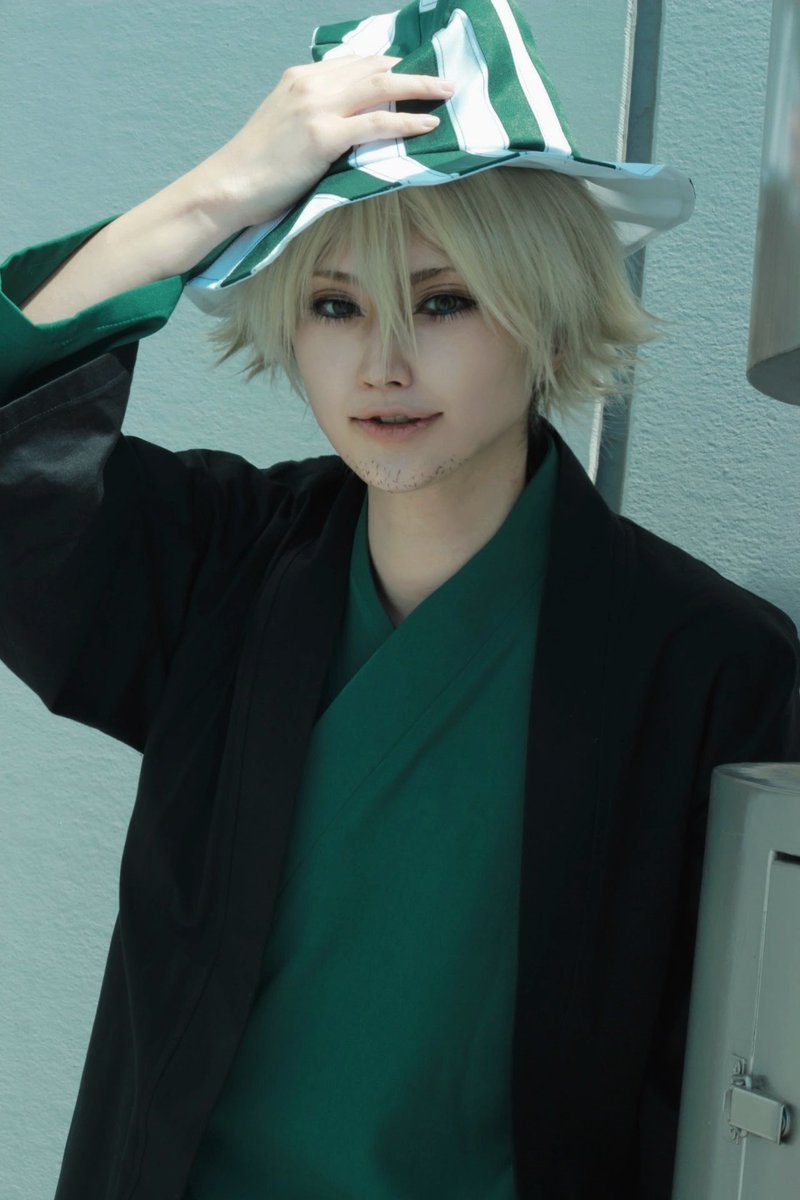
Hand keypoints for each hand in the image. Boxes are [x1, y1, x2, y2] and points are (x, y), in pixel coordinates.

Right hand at [196, 54, 454, 233]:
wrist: (227, 186)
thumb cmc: (256, 169)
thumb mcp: (285, 127)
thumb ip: (315, 116)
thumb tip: (349, 126)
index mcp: (299, 78)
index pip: (354, 63)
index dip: (387, 66)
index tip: (412, 73)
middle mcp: (310, 84)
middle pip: (373, 68)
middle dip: (411, 71)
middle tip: (442, 78)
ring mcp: (317, 107)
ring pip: (380, 87)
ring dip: (419, 87)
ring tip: (447, 92)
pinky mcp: (323, 136)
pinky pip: (377, 122)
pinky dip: (407, 119)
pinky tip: (428, 123)